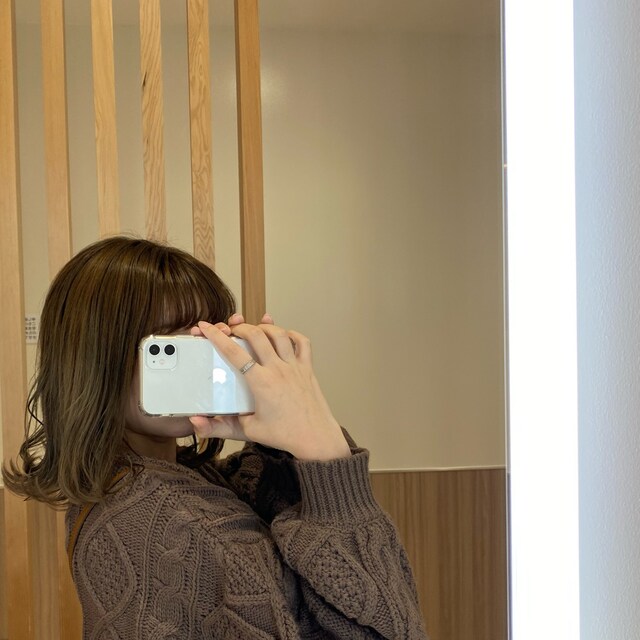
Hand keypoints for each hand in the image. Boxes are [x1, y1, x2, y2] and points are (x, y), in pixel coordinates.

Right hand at [189, 314, 349, 461]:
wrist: (316, 439)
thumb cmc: (284, 436)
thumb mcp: (248, 431)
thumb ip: (219, 426)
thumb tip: (197, 421)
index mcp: (261, 383)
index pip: (233, 352)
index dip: (216, 336)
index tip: (206, 327)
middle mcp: (278, 370)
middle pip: (256, 335)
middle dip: (239, 327)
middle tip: (231, 329)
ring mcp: (295, 367)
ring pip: (279, 334)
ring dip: (264, 327)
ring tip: (254, 329)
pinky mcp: (308, 369)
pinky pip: (303, 343)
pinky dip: (292, 335)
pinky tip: (283, 336)